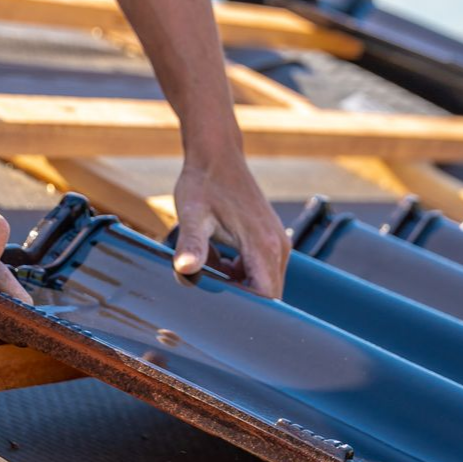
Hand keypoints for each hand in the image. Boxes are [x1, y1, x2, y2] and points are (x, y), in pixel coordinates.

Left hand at [172, 150, 289, 297]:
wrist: (216, 154)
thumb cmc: (203, 183)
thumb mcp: (192, 215)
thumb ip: (191, 245)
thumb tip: (185, 270)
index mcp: (262, 244)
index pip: (266, 296)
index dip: (244, 307)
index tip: (217, 303)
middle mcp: (277, 246)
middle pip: (268, 294)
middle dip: (239, 297)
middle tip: (207, 284)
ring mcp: (277, 242)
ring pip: (263, 283)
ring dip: (236, 284)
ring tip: (210, 264)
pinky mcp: (271, 239)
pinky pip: (260, 270)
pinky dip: (238, 272)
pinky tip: (217, 257)